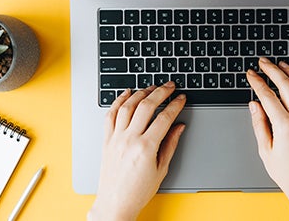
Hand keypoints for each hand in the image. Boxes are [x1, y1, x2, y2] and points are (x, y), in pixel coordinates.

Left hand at [88, 82, 185, 220]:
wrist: (115, 203)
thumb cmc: (138, 191)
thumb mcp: (161, 169)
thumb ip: (170, 144)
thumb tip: (179, 126)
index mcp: (146, 148)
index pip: (164, 118)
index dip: (175, 105)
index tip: (181, 98)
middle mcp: (129, 139)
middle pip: (146, 106)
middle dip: (161, 92)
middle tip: (170, 86)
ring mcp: (116, 138)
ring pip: (128, 106)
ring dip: (141, 93)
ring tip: (152, 87)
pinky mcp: (107, 140)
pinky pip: (111, 114)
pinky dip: (119, 101)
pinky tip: (127, 94)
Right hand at [246, 57, 288, 220]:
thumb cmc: (288, 173)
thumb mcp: (265, 150)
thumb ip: (259, 124)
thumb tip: (254, 105)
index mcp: (284, 127)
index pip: (267, 96)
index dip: (257, 82)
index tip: (251, 74)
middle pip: (286, 85)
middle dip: (273, 70)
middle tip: (264, 62)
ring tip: (282, 64)